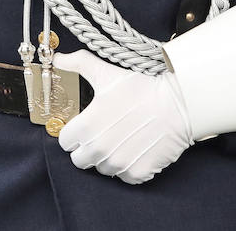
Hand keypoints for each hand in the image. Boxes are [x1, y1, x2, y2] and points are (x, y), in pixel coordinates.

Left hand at [55, 50, 192, 184]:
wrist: (177, 105)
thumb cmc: (141, 89)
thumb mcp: (106, 73)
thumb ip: (78, 64)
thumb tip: (58, 58)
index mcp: (86, 127)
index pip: (65, 142)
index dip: (73, 134)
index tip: (85, 127)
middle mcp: (98, 149)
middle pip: (80, 160)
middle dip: (87, 148)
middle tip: (102, 134)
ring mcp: (118, 164)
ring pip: (102, 169)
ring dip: (107, 158)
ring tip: (121, 140)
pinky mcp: (137, 173)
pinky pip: (124, 177)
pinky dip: (128, 167)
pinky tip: (135, 149)